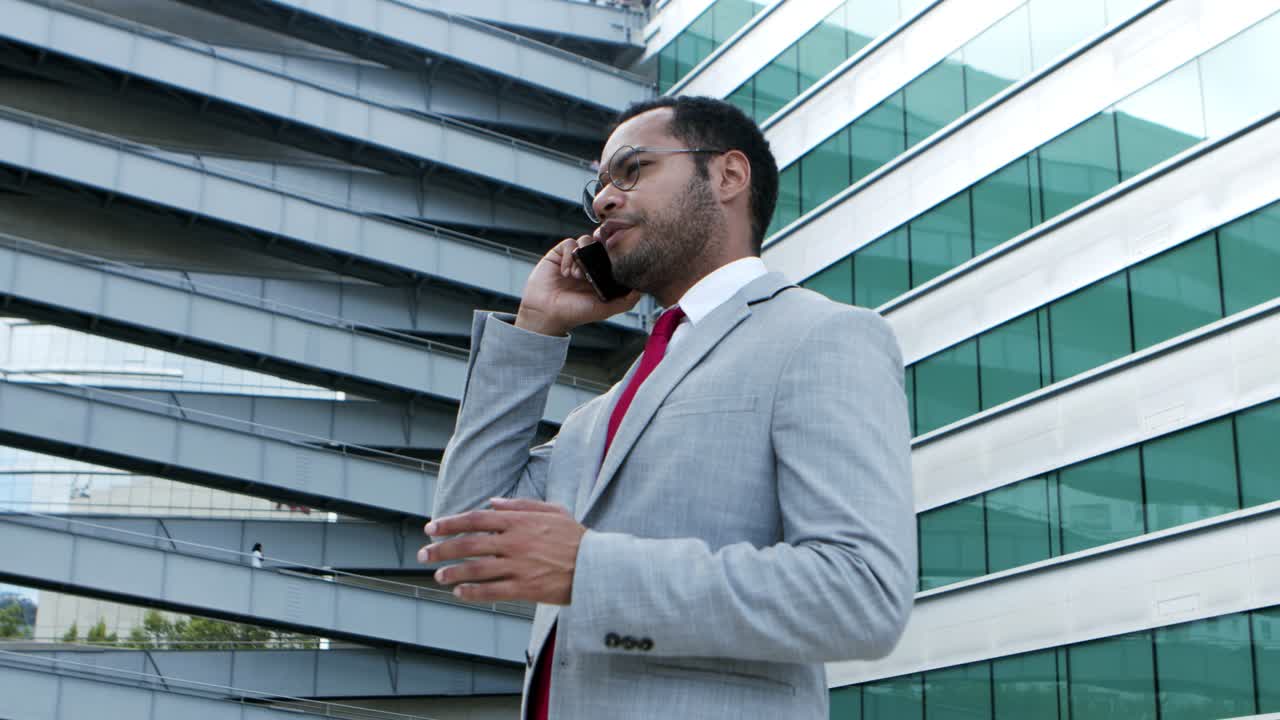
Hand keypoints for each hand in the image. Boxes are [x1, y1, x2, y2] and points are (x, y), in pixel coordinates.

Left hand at [418, 498, 586, 604]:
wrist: (597, 565)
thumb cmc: (575, 536)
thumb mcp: (552, 511)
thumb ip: (521, 505)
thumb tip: (492, 502)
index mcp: (519, 521)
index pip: (476, 519)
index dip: (450, 523)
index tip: (431, 527)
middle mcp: (515, 542)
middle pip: (469, 544)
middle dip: (442, 549)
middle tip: (423, 554)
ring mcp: (519, 566)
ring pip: (476, 569)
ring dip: (452, 572)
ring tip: (437, 575)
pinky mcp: (525, 588)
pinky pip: (492, 592)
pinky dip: (472, 593)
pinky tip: (459, 593)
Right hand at [515, 235, 641, 336]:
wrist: (546, 313)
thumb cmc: (575, 313)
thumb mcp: (606, 309)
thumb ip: (626, 301)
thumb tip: (642, 288)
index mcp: (602, 274)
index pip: (613, 254)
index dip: (616, 250)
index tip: (618, 251)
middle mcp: (589, 264)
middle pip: (600, 243)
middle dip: (602, 244)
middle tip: (601, 250)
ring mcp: (574, 258)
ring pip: (585, 241)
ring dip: (583, 256)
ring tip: (577, 276)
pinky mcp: (559, 254)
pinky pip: (568, 244)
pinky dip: (569, 257)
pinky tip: (565, 273)